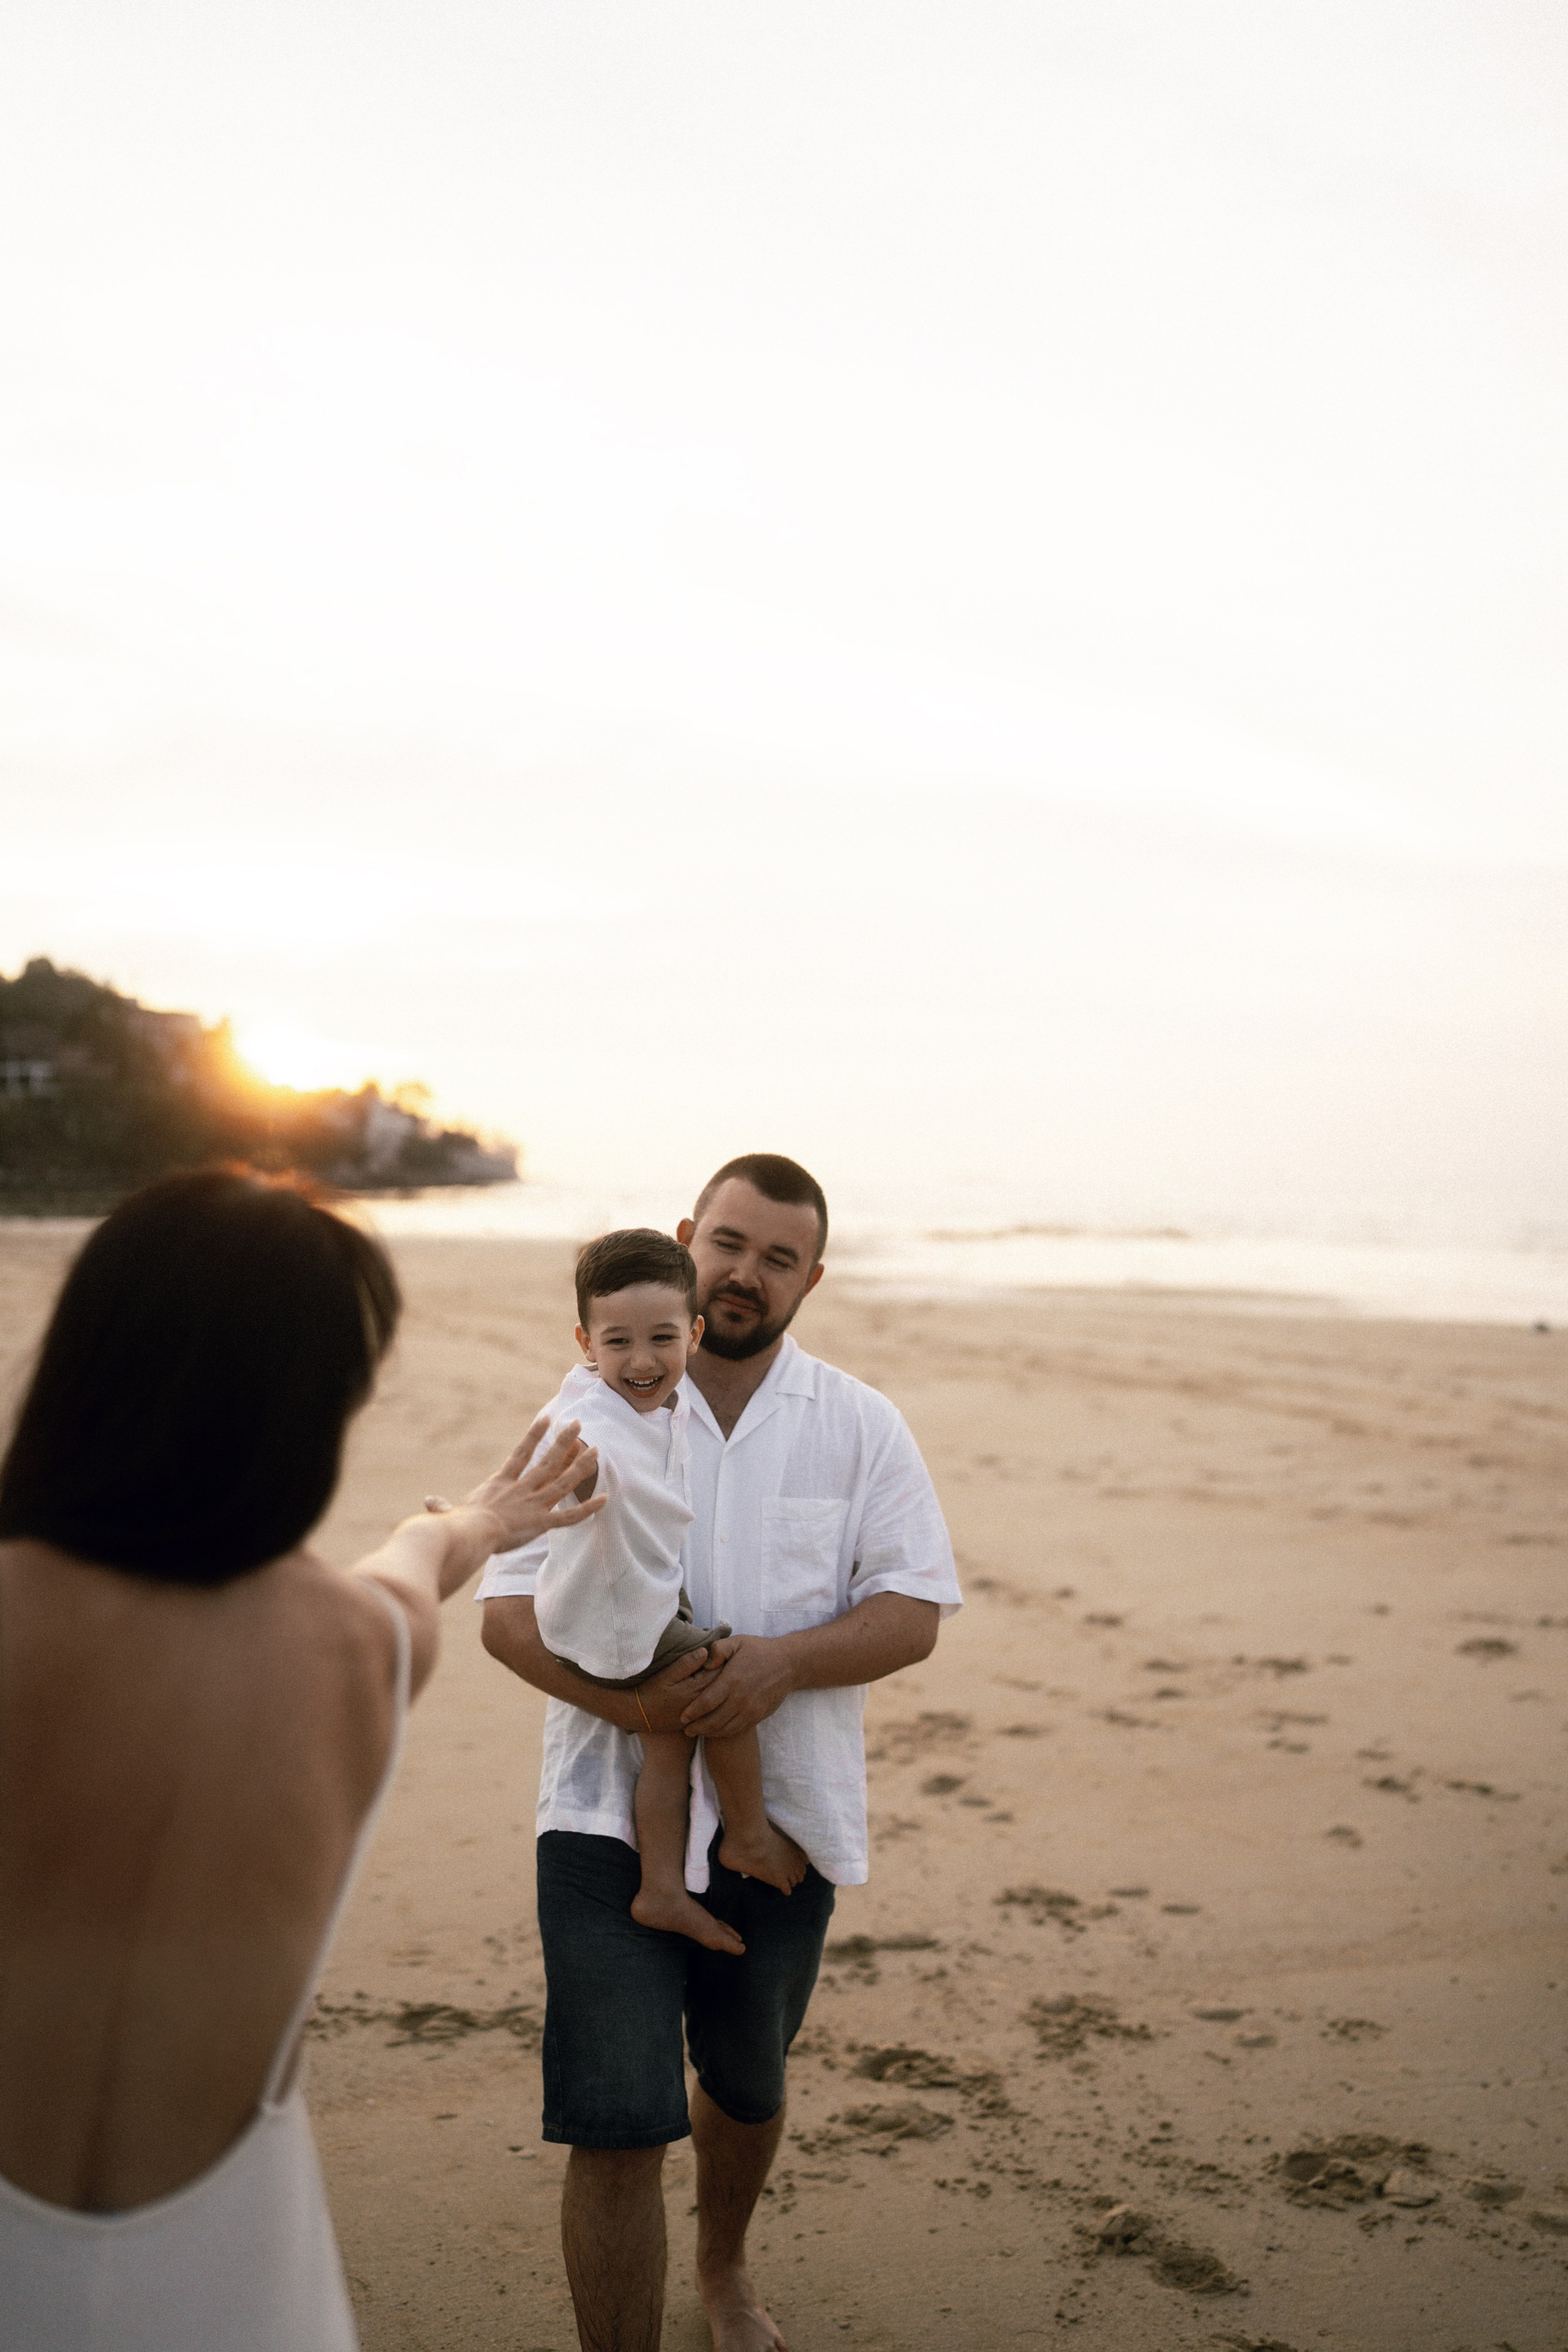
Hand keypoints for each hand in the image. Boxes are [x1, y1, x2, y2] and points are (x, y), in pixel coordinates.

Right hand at [423, 1416, 606, 1554]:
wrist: (469, 1533)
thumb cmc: (456, 1525)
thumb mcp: (450, 1512)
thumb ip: (443, 1507)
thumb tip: (429, 1503)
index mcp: (501, 1483)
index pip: (521, 1454)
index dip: (534, 1436)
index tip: (546, 1419)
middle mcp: (521, 1489)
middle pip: (547, 1461)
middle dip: (564, 1442)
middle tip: (578, 1424)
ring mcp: (533, 1505)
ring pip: (563, 1481)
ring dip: (581, 1466)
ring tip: (597, 1450)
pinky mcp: (542, 1523)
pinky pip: (570, 1516)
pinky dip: (588, 1509)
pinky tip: (605, 1499)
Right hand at [630, 1643, 726, 1731]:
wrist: (639, 1716)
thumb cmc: (651, 1692)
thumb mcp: (665, 1675)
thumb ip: (685, 1664)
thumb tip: (705, 1651)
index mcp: (695, 1689)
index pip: (718, 1671)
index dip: (725, 1659)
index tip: (728, 1651)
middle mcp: (701, 1703)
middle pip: (723, 1685)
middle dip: (728, 1672)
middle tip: (732, 1659)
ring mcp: (701, 1714)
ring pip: (721, 1698)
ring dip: (726, 1686)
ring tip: (728, 1674)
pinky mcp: (698, 1720)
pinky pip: (715, 1708)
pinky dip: (720, 1699)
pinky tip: (719, 1691)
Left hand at [676, 1634, 794, 1738]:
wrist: (788, 1664)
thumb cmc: (759, 1651)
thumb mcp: (737, 1642)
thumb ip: (718, 1649)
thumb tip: (704, 1664)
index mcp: (733, 1680)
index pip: (707, 1701)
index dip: (692, 1712)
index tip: (682, 1717)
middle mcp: (741, 1698)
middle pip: (714, 1720)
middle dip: (697, 1727)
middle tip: (685, 1729)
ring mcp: (751, 1709)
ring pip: (725, 1728)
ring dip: (709, 1733)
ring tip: (697, 1732)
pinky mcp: (758, 1716)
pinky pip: (738, 1729)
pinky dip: (724, 1733)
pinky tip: (716, 1731)